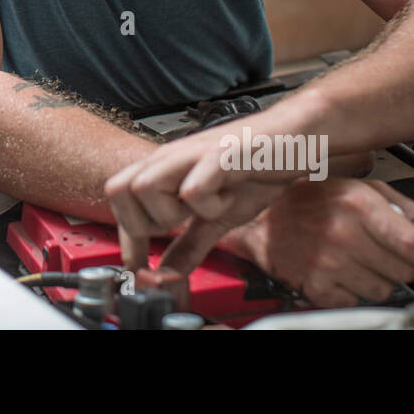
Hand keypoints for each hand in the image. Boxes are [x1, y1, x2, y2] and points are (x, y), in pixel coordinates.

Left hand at [105, 120, 304, 270]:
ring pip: (145, 187)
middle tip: (181, 225)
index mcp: (165, 169)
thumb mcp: (217, 217)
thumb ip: (190, 245)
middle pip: (119, 190)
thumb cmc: (255, 168)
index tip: (141, 266)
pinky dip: (208, 205)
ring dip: (172, 212)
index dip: (126, 238)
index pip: (116, 197)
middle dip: (144, 224)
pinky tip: (228, 197)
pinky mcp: (220, 154)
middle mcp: (172, 158)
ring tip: (205, 209)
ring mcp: (193, 153)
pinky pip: (193, 188)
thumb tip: (167, 275)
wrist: (296, 138)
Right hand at [238, 178, 413, 306]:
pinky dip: (351, 290)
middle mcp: (344, 235)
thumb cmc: (306, 198)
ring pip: (382, 290)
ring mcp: (329, 263)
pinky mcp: (316, 286)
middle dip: (399, 262)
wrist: (261, 219)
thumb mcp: (353, 183)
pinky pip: (354, 301)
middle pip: (402, 270)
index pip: (412, 240)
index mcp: (358, 205)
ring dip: (376, 278)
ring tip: (354, 256)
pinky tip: (337, 269)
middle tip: (376, 246)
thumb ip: (393, 202)